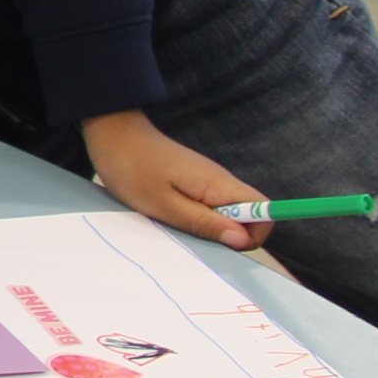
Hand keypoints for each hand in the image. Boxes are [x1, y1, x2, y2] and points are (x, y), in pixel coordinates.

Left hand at [83, 109, 266, 249]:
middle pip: (248, 215)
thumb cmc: (132, 169)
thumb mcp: (165, 205)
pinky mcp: (194, 182)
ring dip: (210, 227)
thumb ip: (205, 223)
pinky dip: (197, 217)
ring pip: (227, 213)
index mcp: (219, 184)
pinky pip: (209, 206)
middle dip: (229, 235)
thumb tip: (243, 240)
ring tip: (177, 224)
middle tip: (193, 235)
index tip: (223, 243)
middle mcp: (220, 181)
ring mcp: (208, 181)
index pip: (264, 209)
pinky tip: (172, 215)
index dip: (255, 234)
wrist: (113, 134)